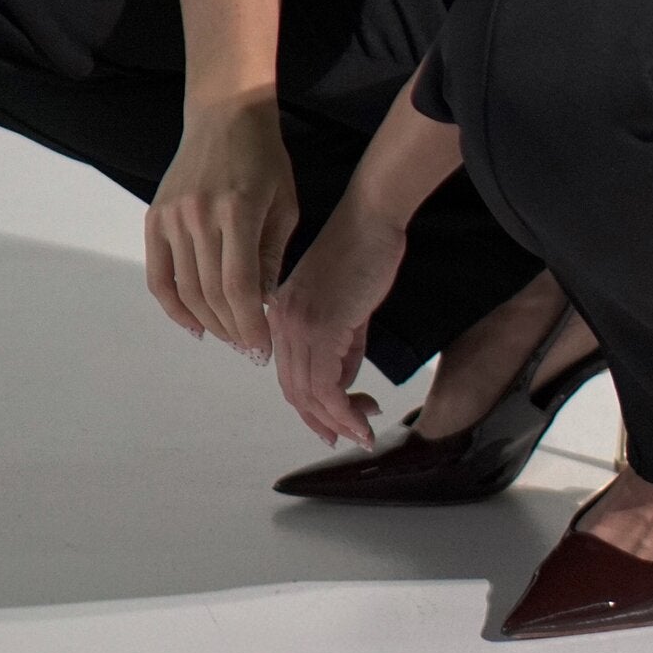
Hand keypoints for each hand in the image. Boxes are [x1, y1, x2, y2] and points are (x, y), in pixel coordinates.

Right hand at [145, 93, 298, 354]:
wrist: (225, 114)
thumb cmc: (265, 158)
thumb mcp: (285, 205)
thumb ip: (272, 257)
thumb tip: (262, 306)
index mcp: (238, 211)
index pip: (238, 286)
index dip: (249, 326)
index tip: (261, 350)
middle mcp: (199, 216)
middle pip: (210, 294)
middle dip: (232, 329)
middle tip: (248, 348)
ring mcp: (171, 217)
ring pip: (184, 289)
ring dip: (207, 322)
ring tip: (229, 336)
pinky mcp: (154, 218)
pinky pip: (158, 275)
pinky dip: (173, 306)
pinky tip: (193, 324)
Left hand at [267, 187, 408, 447]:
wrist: (372, 217)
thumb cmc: (364, 251)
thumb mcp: (349, 309)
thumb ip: (343, 347)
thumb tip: (345, 386)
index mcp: (282, 316)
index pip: (291, 376)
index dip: (314, 408)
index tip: (340, 424)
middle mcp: (281, 324)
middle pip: (296, 391)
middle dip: (325, 422)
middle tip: (355, 435)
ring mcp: (298, 326)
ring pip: (310, 395)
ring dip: (340, 422)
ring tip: (365, 432)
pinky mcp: (321, 327)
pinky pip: (327, 386)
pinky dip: (345, 411)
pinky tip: (366, 418)